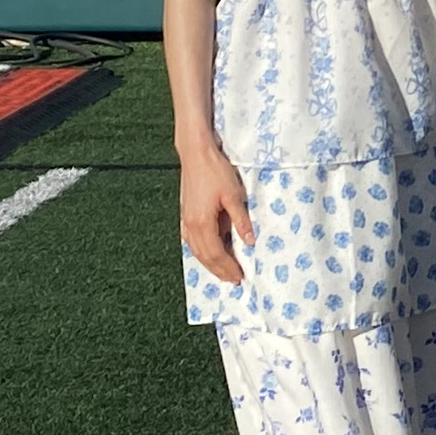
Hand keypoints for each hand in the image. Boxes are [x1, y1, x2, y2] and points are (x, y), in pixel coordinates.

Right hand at [179, 149, 253, 280]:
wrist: (196, 154)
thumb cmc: (215, 171)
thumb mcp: (234, 194)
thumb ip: (241, 220)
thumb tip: (250, 242)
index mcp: (201, 222)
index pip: (216, 253)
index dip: (228, 267)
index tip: (240, 276)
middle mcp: (190, 225)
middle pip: (205, 256)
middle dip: (220, 270)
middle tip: (234, 280)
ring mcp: (185, 220)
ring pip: (197, 250)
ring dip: (210, 264)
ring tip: (223, 272)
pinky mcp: (185, 214)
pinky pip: (192, 241)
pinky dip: (202, 252)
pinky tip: (208, 254)